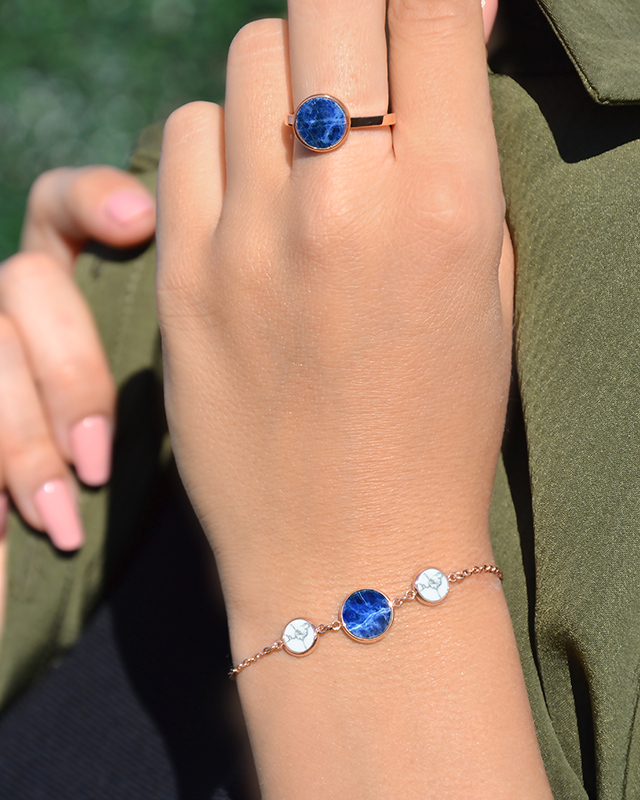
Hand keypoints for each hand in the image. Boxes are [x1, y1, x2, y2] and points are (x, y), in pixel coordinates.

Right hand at [0, 167, 155, 550]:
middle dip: (65, 374)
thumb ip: (183, 345)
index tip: (141, 221)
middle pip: (26, 283)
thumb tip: (224, 304)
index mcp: (77, 284)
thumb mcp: (174, 403)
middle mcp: (23, 306)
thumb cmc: (170, 468)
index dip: (91, 199)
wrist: (94, 552)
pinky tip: (6, 527)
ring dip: (20, 442)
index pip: (66, 206)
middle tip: (98, 460)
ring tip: (62, 515)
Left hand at [157, 2, 550, 796]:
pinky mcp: (184, 275)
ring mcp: (249, 238)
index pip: (427, 13)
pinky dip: (220, 144)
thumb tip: (444, 57)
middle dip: (355, 20)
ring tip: (304, 145)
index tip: (425, 27)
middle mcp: (344, 205)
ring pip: (248, 62)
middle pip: (326, 5)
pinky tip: (247, 195)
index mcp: (448, 207)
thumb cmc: (440, 431)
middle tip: (364, 71)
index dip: (428, 3)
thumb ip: (465, 168)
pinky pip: (186, 141)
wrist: (348, 549)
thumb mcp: (487, 293)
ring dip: (284, 83)